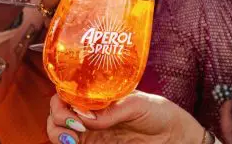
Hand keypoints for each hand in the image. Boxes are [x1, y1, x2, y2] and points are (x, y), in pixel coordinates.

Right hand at [47, 91, 204, 143]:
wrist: (175, 138)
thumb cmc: (158, 113)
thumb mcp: (137, 103)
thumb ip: (112, 108)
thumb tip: (87, 115)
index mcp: (97, 97)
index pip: (68, 92)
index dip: (62, 98)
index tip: (71, 106)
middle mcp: (89, 113)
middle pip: (57, 111)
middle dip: (57, 116)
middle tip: (73, 125)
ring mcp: (91, 133)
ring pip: (59, 130)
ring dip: (58, 132)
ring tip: (73, 138)